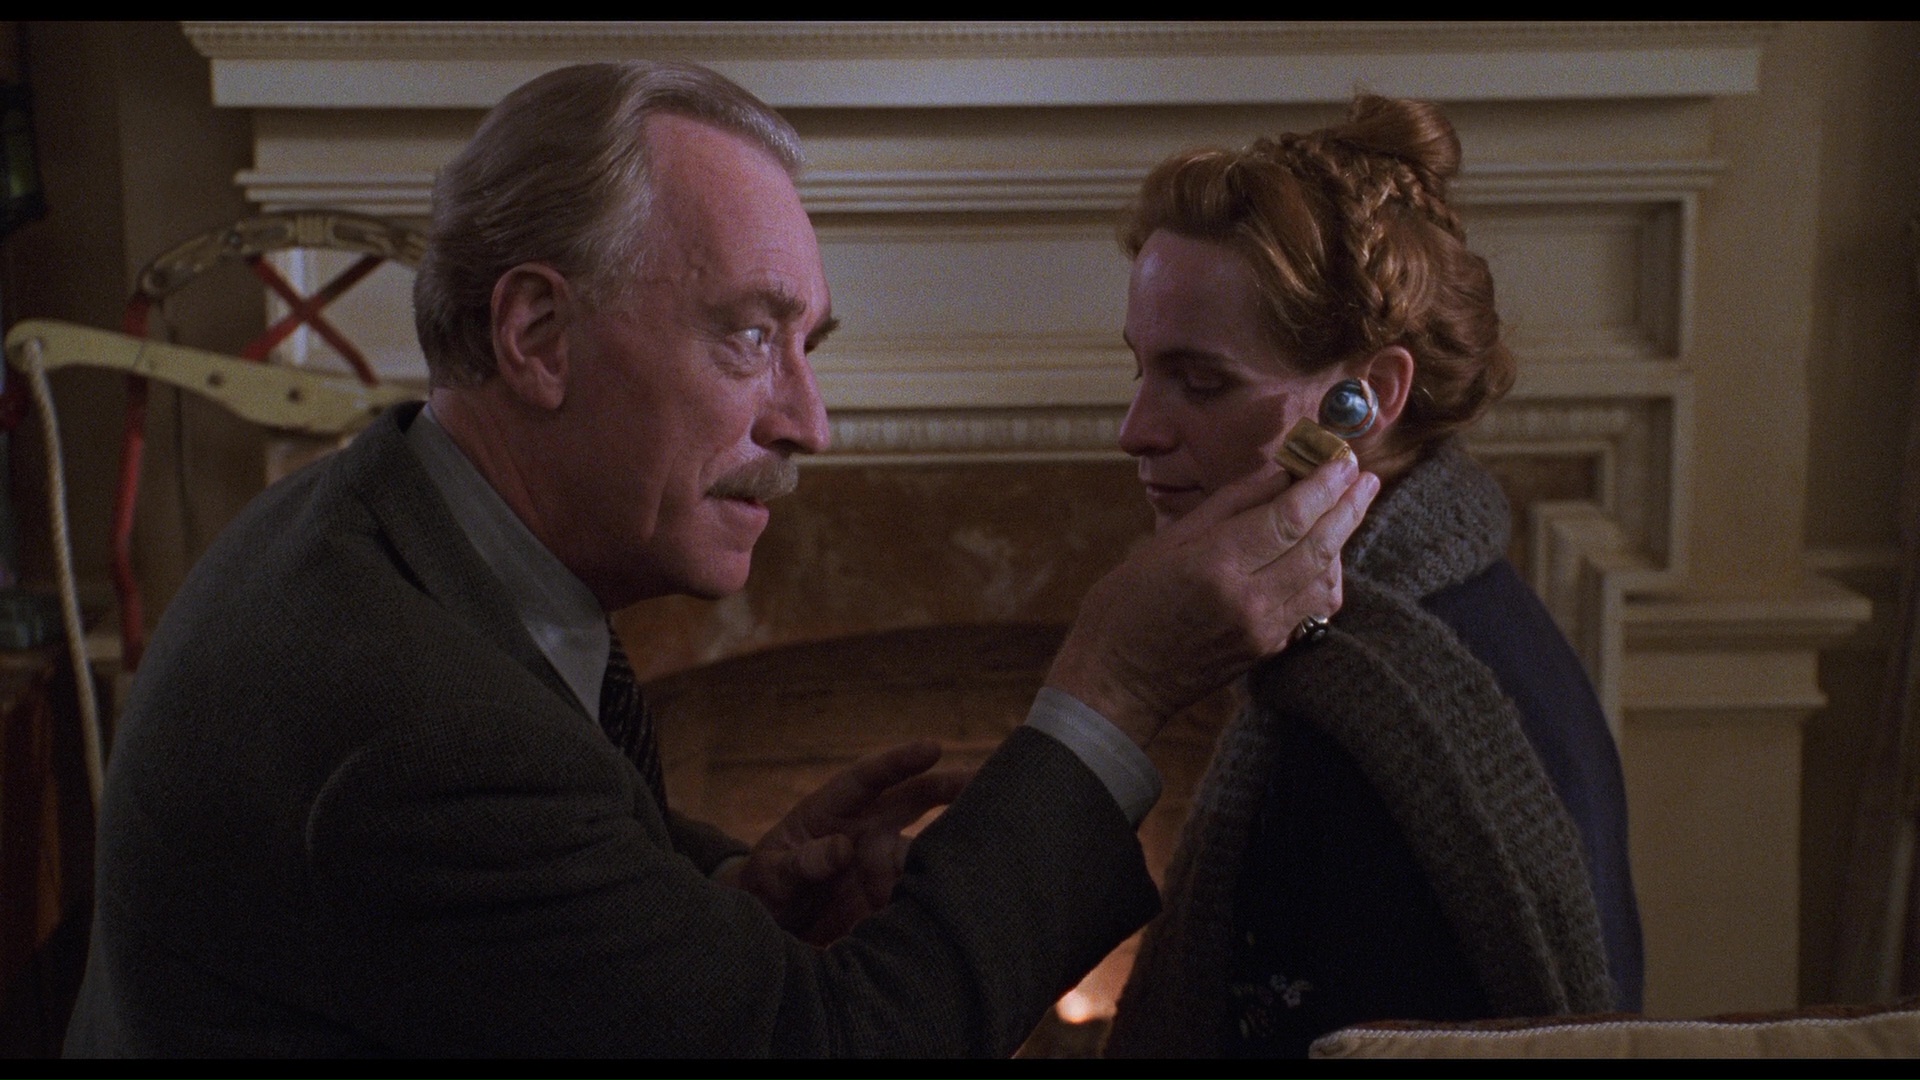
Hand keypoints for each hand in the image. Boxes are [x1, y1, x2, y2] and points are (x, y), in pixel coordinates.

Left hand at [730, 740, 970, 944]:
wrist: (770, 929)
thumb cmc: (765, 889)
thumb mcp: (772, 875)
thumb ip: (803, 862)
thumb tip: (843, 848)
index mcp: (831, 810)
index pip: (869, 778)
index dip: (900, 761)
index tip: (933, 747)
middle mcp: (863, 827)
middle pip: (911, 798)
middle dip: (947, 787)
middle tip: (984, 780)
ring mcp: (880, 858)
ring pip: (923, 843)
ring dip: (948, 843)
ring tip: (982, 844)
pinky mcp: (889, 891)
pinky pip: (918, 884)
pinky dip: (939, 885)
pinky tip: (965, 888)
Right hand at [1047, 455, 1378, 745]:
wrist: (1118, 681)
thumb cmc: (1127, 605)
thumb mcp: (1166, 541)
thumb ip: (1229, 504)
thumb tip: (1277, 471)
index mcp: (1217, 565)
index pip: (1289, 518)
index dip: (1323, 485)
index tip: (1343, 459)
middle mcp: (1249, 599)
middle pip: (1318, 546)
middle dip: (1347, 506)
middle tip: (1363, 476)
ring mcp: (1265, 629)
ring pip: (1326, 578)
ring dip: (1342, 539)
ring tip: (1347, 507)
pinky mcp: (1271, 649)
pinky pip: (1316, 606)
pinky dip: (1327, 574)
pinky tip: (1326, 553)